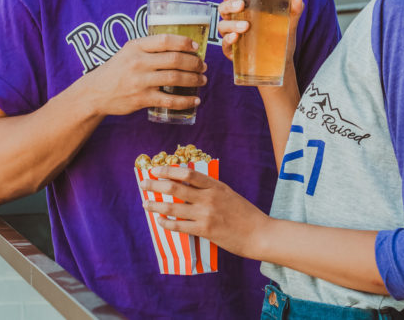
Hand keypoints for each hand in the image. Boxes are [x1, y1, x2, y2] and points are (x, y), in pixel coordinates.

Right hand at [84, 34, 206, 116]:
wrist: (95, 92)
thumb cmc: (116, 70)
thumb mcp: (128, 52)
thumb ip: (149, 48)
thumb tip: (179, 47)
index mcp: (136, 46)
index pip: (165, 40)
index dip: (184, 42)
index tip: (196, 48)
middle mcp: (138, 62)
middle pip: (175, 59)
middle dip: (194, 63)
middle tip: (203, 66)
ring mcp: (140, 81)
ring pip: (175, 78)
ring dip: (193, 79)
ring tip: (202, 80)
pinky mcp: (142, 99)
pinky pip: (169, 100)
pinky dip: (185, 101)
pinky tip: (195, 100)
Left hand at [139, 165, 271, 258]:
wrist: (259, 234)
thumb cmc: (245, 214)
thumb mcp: (229, 194)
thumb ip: (210, 189)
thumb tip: (188, 184)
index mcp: (215, 185)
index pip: (187, 172)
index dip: (168, 170)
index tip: (156, 169)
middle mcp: (209, 197)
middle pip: (175, 187)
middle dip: (156, 184)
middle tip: (144, 184)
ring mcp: (206, 214)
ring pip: (173, 207)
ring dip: (156, 205)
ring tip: (146, 204)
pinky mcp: (205, 231)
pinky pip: (180, 226)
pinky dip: (167, 223)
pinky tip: (160, 221)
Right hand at [217, 0, 304, 69]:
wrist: (281, 64)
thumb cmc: (280, 39)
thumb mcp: (288, 24)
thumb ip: (293, 11)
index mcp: (245, 11)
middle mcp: (235, 21)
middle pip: (223, 10)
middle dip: (229, 5)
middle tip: (241, 5)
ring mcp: (232, 36)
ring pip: (222, 26)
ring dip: (231, 24)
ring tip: (245, 26)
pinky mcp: (232, 52)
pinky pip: (225, 45)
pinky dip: (228, 40)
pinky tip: (235, 38)